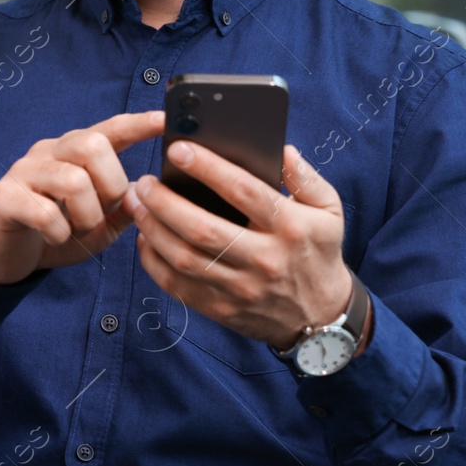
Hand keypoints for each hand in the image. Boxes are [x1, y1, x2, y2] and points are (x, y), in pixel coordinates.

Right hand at [0, 110, 165, 284]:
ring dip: (86, 217)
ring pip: (73, 180)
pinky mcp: (5, 197)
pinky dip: (60, 233)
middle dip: (110, 186)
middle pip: (93, 146)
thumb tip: (143, 193)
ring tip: (76, 231)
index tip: (165, 119)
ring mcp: (24, 172)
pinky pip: (45, 213)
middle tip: (102, 213)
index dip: (137, 124)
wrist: (3, 256)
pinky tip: (53, 237)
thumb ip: (122, 210)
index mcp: (73, 153)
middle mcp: (48, 153)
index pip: (109, 129)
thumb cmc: (53, 234)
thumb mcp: (98, 226)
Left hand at [126, 141, 351, 350]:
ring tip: (135, 205)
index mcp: (290, 227)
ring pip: (185, 258)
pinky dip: (154, 262)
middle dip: (165, 202)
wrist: (322, 316)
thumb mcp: (329, 211)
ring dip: (152, 229)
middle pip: (203, 228)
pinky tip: (144, 239)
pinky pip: (178, 286)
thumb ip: (305, 178)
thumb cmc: (318, 252)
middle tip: (143, 182)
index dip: (208, 167)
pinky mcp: (222, 309)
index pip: (244, 191)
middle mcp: (264, 259)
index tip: (178, 149)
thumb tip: (281, 150)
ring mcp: (241, 288)